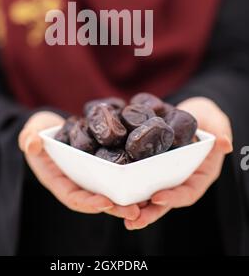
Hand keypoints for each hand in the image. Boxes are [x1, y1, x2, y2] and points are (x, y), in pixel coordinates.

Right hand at [18, 111, 139, 220]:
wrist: (51, 126)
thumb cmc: (38, 130)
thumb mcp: (30, 132)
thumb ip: (28, 138)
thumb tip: (32, 144)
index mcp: (58, 180)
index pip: (73, 197)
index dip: (88, 203)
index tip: (106, 203)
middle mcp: (76, 182)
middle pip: (96, 200)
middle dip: (115, 207)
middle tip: (135, 211)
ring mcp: (89, 175)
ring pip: (109, 191)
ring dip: (126, 198)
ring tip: (147, 202)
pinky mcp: (101, 165)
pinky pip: (115, 175)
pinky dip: (129, 180)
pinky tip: (146, 180)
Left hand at [124, 97, 232, 229]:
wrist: (193, 113)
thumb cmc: (208, 120)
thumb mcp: (216, 124)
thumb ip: (220, 133)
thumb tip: (224, 142)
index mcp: (199, 176)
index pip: (188, 193)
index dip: (174, 197)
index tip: (158, 198)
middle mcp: (180, 179)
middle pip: (164, 200)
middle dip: (148, 212)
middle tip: (132, 219)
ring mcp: (164, 174)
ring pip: (148, 193)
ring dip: (133, 203)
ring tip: (116, 209)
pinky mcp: (149, 164)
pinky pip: (137, 175)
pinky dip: (124, 182)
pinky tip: (109, 185)